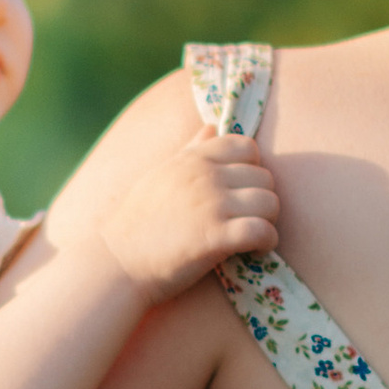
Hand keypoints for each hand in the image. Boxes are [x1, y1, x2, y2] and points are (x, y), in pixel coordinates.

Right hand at [98, 130, 279, 301]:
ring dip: (268, 221)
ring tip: (254, 235)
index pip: (246, 146)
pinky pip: (263, 231)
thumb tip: (211, 126)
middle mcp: (206, 177)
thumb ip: (190, 150)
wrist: (118, 263)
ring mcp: (212, 205)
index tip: (242, 190)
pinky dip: (267, 242)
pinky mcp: (216, 237)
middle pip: (264, 177)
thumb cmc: (136, 222)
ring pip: (270, 203)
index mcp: (193, 160)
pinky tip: (257, 250)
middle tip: (248, 218)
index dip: (252, 169)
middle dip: (261, 199)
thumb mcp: (161, 175)